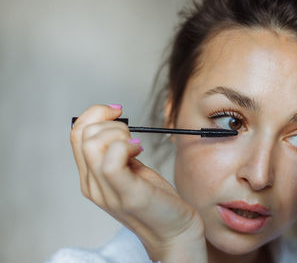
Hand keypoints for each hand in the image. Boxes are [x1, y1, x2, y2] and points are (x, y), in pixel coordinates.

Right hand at [70, 104, 206, 262]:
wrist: (174, 231)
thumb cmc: (156, 200)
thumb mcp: (130, 170)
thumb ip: (116, 152)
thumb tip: (115, 124)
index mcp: (91, 178)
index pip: (76, 134)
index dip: (95, 114)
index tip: (117, 111)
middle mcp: (92, 185)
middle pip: (83, 135)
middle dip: (110, 123)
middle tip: (131, 136)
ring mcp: (107, 192)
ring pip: (93, 143)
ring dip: (119, 134)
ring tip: (136, 147)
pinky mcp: (127, 195)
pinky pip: (111, 160)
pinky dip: (126, 146)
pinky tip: (139, 152)